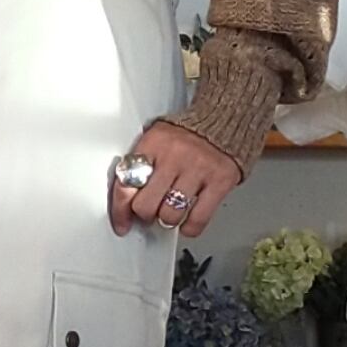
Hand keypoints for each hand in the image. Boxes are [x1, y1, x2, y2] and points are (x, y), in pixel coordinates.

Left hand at [109, 123, 241, 241]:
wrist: (225, 119)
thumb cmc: (188, 135)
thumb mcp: (158, 139)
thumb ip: (141, 165)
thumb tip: (126, 202)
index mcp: (154, 143)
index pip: (126, 183)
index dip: (120, 210)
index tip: (122, 222)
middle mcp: (174, 155)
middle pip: (146, 204)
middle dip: (145, 214)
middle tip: (151, 211)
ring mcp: (198, 168)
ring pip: (170, 214)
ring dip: (167, 219)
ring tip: (170, 212)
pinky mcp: (219, 181)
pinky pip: (198, 218)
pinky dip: (189, 227)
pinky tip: (187, 223)